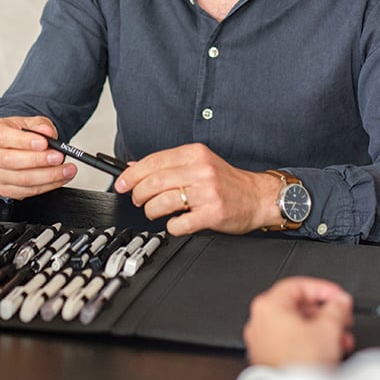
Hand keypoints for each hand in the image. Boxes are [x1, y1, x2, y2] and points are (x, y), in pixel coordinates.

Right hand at [0, 116, 76, 198]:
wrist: (15, 145)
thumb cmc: (20, 132)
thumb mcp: (32, 122)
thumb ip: (40, 125)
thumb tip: (47, 132)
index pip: (3, 138)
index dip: (24, 141)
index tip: (44, 143)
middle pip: (10, 161)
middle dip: (38, 160)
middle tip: (59, 157)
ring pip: (20, 179)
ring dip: (48, 176)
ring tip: (67, 169)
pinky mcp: (4, 189)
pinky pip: (26, 191)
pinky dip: (48, 185)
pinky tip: (61, 178)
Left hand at [114, 143, 281, 234]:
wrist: (259, 197)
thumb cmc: (227, 182)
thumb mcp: (200, 164)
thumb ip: (169, 164)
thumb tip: (135, 167)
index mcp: (196, 154)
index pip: (154, 161)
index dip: (132, 174)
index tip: (121, 183)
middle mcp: (201, 170)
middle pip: (153, 182)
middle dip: (138, 195)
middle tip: (138, 200)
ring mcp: (207, 192)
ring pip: (162, 202)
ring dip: (151, 211)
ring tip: (156, 212)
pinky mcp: (212, 213)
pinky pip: (178, 223)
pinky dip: (171, 226)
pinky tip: (176, 222)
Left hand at [243, 276, 354, 366]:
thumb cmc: (300, 365)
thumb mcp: (328, 328)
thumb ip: (337, 307)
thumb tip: (341, 300)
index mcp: (268, 306)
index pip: (299, 285)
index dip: (323, 289)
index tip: (338, 296)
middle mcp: (259, 321)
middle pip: (297, 307)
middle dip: (325, 313)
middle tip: (342, 317)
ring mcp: (261, 342)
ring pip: (296, 326)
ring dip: (321, 329)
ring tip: (341, 338)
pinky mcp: (266, 360)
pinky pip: (290, 342)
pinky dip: (310, 342)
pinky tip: (329, 350)